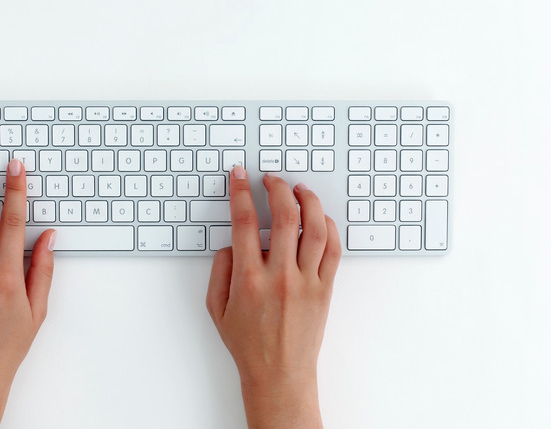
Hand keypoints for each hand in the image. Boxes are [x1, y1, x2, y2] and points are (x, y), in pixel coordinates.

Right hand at [206, 166, 340, 428]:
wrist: (279, 374)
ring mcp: (306, 282)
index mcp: (249, 280)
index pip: (245, 222)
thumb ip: (220, 270)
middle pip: (285, 216)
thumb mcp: (216, 308)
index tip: (240, 176)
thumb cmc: (248, 344)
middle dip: (277, 187)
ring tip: (299, 189)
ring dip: (308, 200)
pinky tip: (320, 218)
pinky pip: (333, 250)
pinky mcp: (325, 289)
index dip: (241, 192)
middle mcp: (280, 276)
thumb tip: (233, 243)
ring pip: (316, 228)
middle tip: (271, 178)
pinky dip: (329, 227)